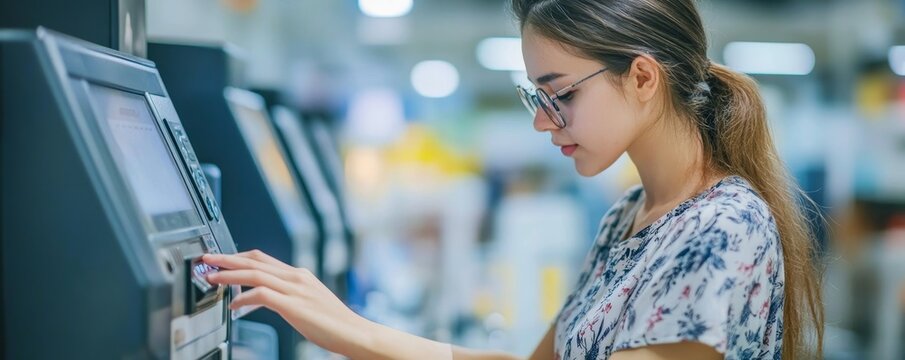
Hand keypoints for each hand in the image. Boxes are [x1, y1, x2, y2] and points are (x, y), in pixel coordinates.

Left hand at [203, 250, 371, 356]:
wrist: (354, 332)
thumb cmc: (334, 323)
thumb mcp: (309, 301)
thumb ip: (288, 295)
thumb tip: (265, 296)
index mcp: (299, 274)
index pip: (263, 259)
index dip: (239, 256)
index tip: (222, 258)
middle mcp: (296, 277)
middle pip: (255, 260)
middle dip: (227, 258)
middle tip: (207, 259)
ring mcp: (295, 290)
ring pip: (255, 274)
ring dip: (229, 274)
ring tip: (212, 278)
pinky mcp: (293, 305)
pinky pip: (261, 295)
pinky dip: (244, 298)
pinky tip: (234, 305)